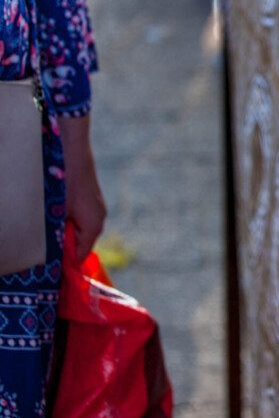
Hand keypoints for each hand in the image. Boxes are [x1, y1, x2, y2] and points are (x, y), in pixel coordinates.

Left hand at [57, 115, 107, 261]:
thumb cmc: (63, 181)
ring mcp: (96, 207)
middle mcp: (98, 218)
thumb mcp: (55, 212)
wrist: (71, 147)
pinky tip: (53, 214)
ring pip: (79, 230)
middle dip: (63, 247)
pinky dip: (67, 221)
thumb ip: (56, 237)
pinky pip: (80, 218)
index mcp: (93, 225)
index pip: (79, 256)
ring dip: (63, 233)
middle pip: (80, 243)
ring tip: (45, 229)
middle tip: (42, 248)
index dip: (64, 263)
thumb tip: (53, 256)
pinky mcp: (91, 198)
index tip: (47, 270)